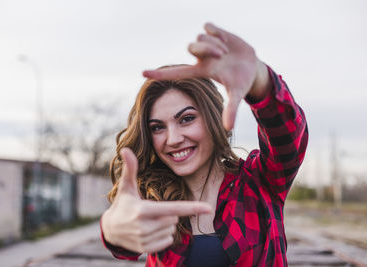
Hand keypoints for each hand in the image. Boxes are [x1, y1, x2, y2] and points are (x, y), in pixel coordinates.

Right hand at [101, 148, 210, 252]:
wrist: (110, 229)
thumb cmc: (123, 204)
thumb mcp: (126, 187)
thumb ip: (130, 168)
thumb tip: (125, 148)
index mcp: (142, 210)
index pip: (173, 209)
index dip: (192, 207)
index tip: (208, 208)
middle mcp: (144, 227)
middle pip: (174, 219)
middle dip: (168, 214)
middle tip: (151, 211)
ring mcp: (145, 240)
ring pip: (171, 230)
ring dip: (165, 225)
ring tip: (148, 221)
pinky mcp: (145, 249)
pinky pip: (167, 241)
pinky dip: (163, 236)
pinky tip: (149, 232)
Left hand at [143, 23, 270, 129]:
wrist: (253, 66)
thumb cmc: (241, 81)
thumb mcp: (236, 94)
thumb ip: (231, 109)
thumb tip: (228, 128)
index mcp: (201, 71)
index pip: (176, 72)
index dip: (160, 74)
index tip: (142, 74)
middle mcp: (200, 58)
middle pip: (191, 47)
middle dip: (207, 49)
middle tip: (221, 55)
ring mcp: (207, 44)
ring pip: (200, 37)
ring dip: (215, 44)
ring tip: (226, 51)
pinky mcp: (214, 32)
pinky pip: (208, 26)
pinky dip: (217, 32)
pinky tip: (225, 40)